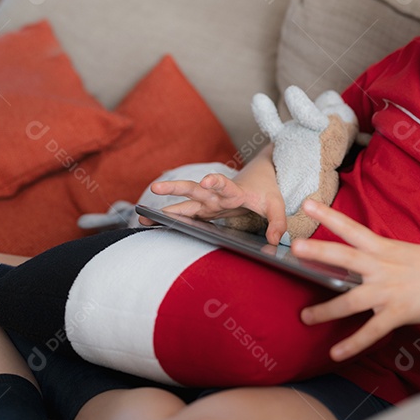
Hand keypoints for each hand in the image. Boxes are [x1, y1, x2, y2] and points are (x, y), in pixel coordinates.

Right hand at [142, 172, 287, 244]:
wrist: (258, 177)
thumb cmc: (266, 190)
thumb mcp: (276, 205)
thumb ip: (277, 222)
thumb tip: (273, 242)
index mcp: (234, 191)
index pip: (224, 184)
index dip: (216, 182)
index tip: (206, 180)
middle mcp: (215, 195)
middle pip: (193, 189)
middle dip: (175, 188)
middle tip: (155, 187)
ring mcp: (207, 202)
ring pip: (183, 201)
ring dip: (165, 206)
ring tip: (142, 214)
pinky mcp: (203, 210)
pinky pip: (183, 213)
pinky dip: (168, 218)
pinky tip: (150, 224)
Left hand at [293, 199, 419, 361]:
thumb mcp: (401, 251)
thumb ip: (377, 254)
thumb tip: (354, 257)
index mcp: (381, 248)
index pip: (350, 227)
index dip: (328, 215)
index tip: (306, 203)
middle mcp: (381, 266)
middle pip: (345, 256)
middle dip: (319, 251)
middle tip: (295, 246)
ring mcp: (388, 290)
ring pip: (351, 300)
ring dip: (326, 310)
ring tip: (305, 317)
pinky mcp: (397, 312)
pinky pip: (371, 331)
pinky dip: (353, 344)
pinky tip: (336, 353)